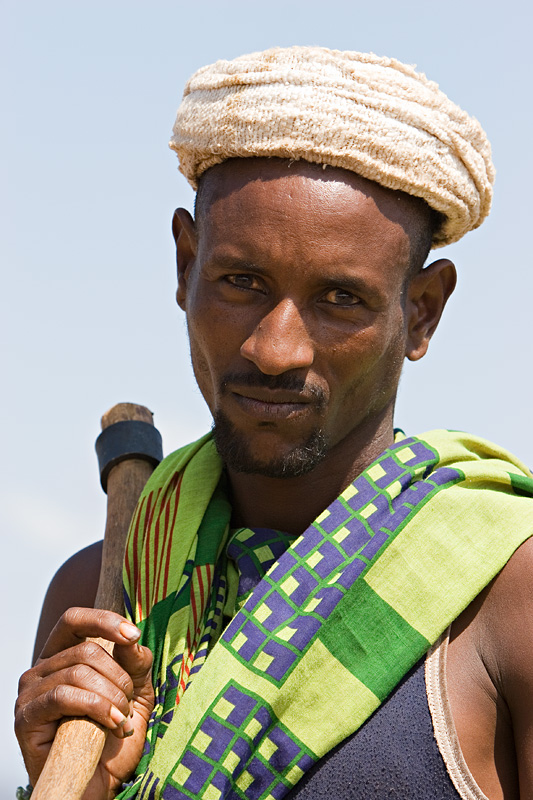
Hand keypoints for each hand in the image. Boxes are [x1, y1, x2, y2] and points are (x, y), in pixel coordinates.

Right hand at [15, 607, 153, 799]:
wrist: (98, 784)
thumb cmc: (111, 739)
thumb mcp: (135, 694)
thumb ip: (135, 664)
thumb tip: (132, 640)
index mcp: (62, 655)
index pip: (74, 620)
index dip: (104, 621)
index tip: (132, 634)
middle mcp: (42, 670)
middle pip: (86, 649)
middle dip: (118, 675)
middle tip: (129, 702)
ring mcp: (30, 693)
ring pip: (78, 672)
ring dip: (111, 696)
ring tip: (122, 720)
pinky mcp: (26, 718)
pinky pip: (63, 696)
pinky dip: (96, 707)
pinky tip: (113, 725)